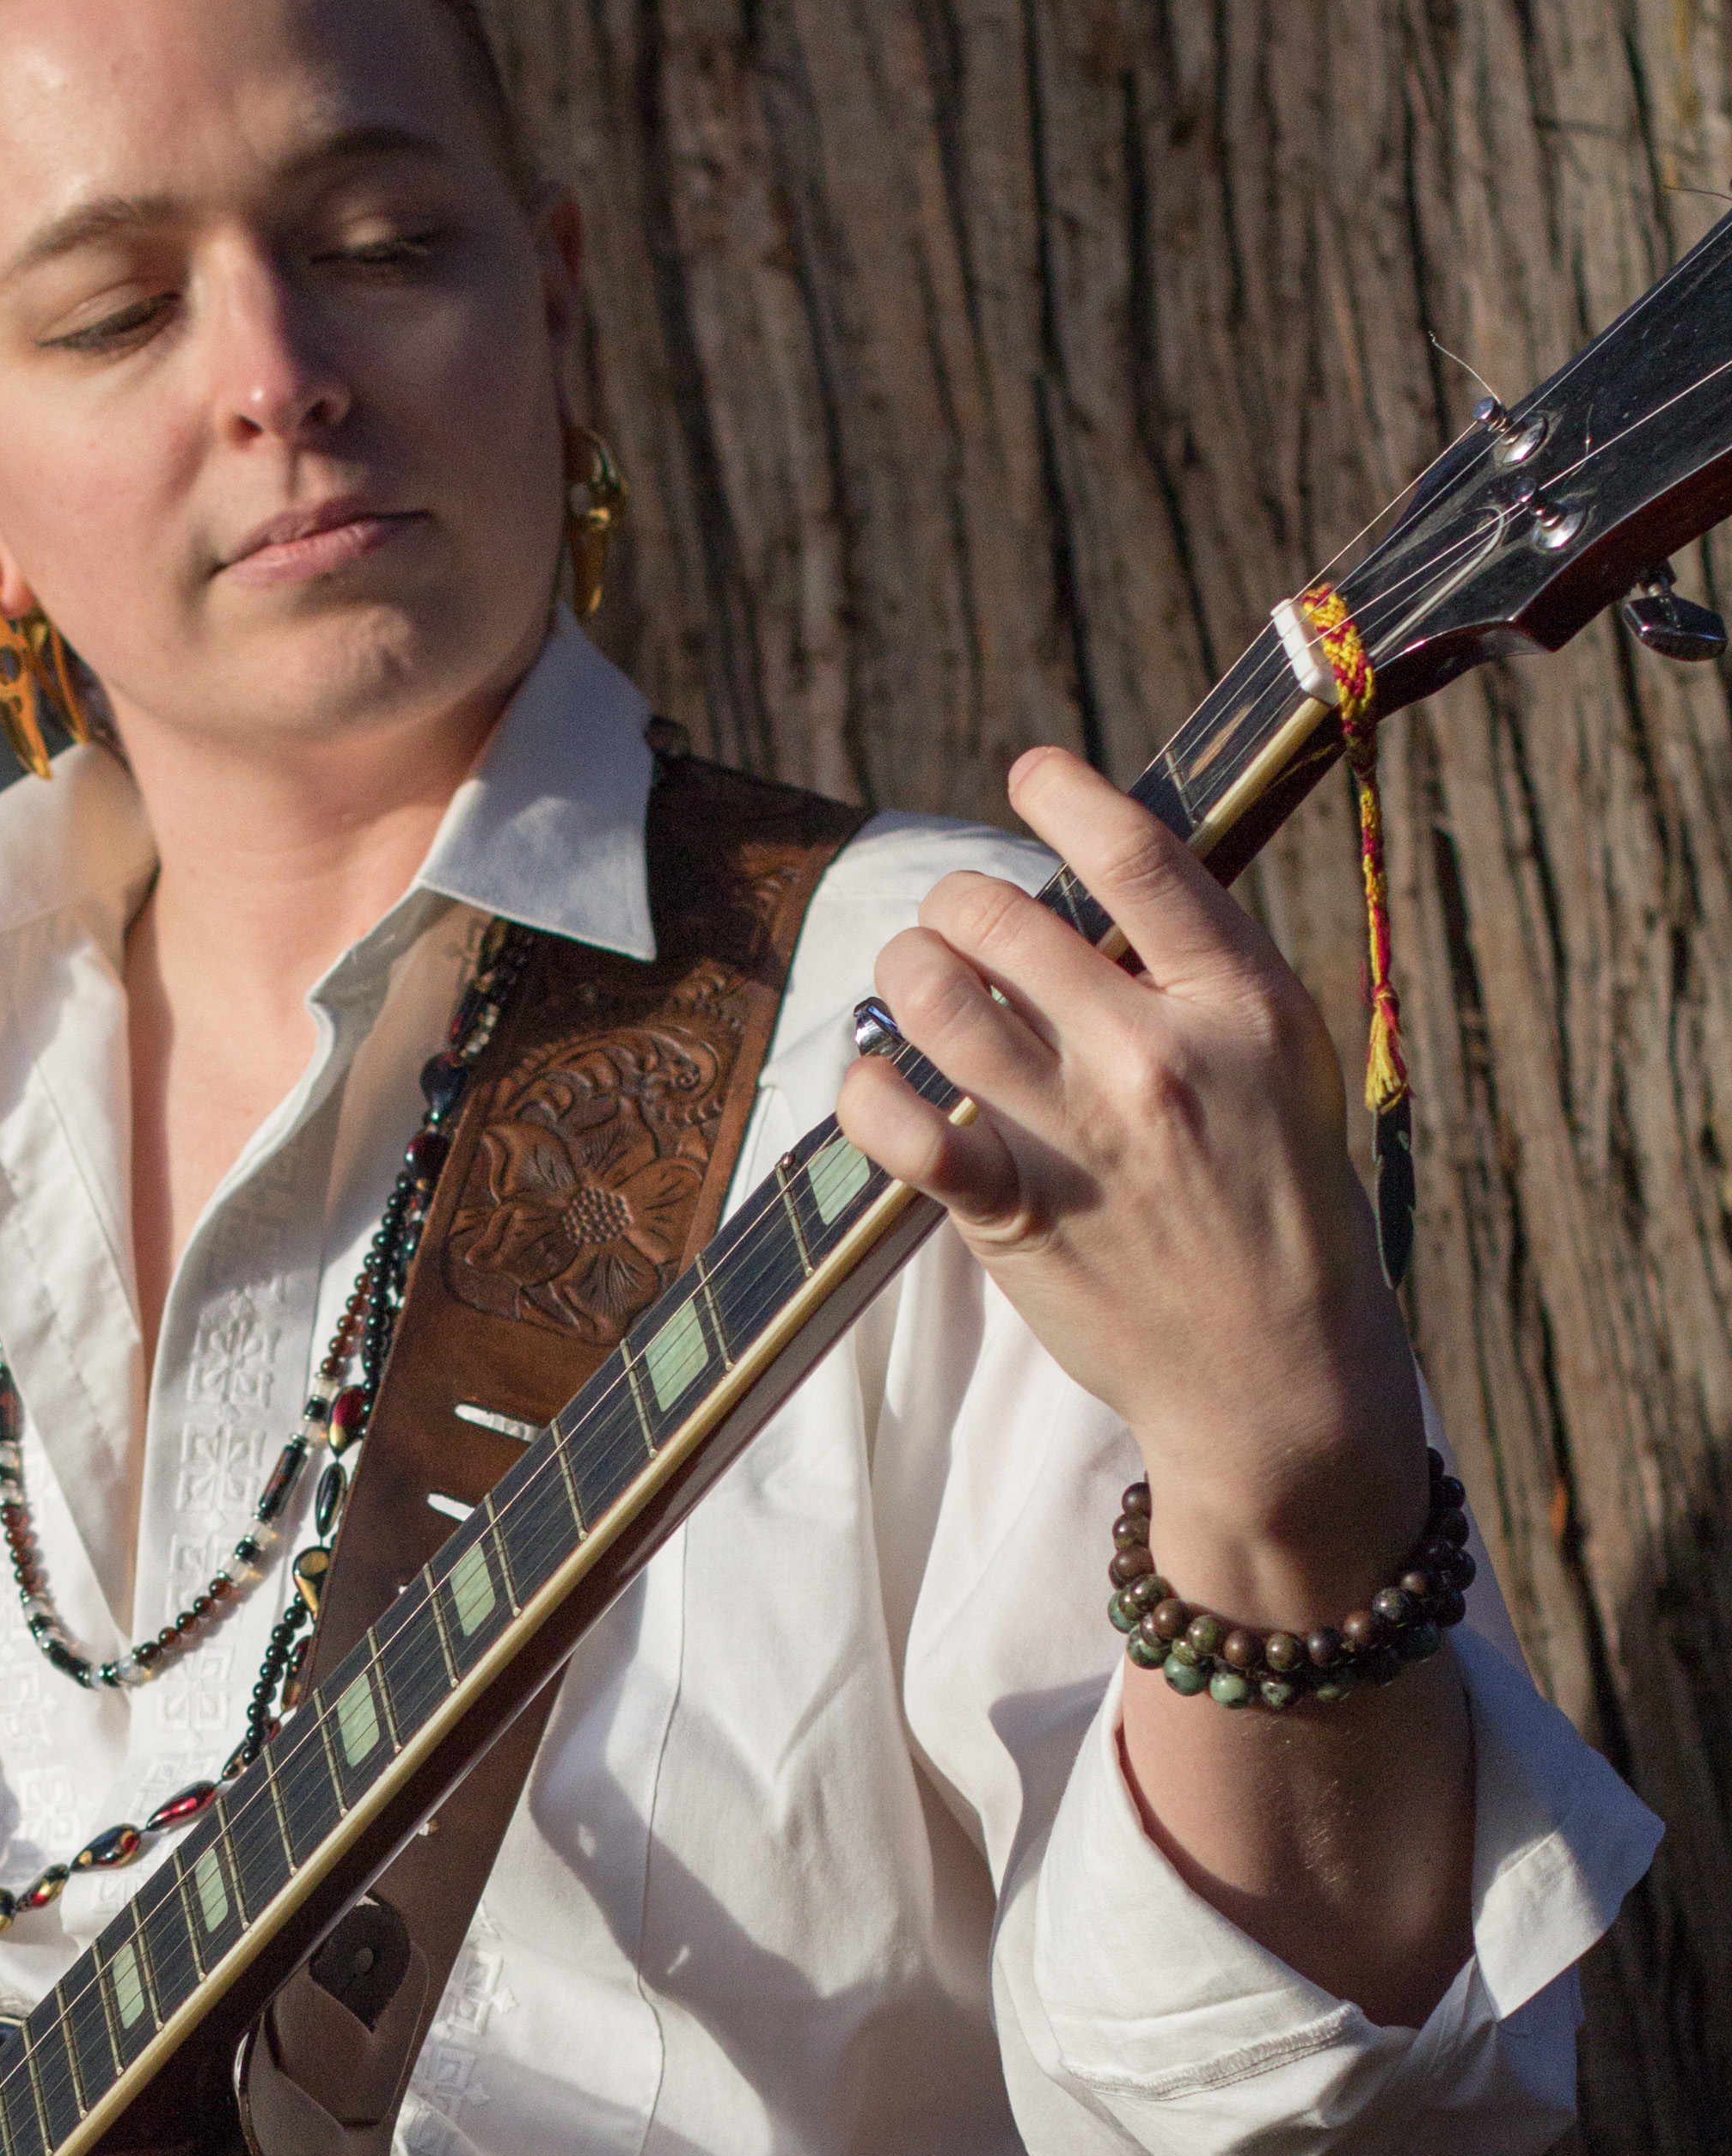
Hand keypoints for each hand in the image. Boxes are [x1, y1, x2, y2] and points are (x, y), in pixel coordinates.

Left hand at [836, 746, 1474, 2029]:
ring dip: (902, 973)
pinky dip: (866, 1088)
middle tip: (952, 924)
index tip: (1028, 775)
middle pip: (1010, 920)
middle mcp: (1162, 1056)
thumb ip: (1201, 984)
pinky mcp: (1018, 1214)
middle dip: (958, 906)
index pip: (1142, 857)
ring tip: (906, 982)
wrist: (1279, 1380)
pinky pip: (905, 1125)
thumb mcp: (1288, 1073)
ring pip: (940, 999)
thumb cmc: (1281, 1212)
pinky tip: (870, 1077)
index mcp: (1245, 1004)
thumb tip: (1092, 904)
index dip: (1067, 798)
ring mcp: (1084, 1136)